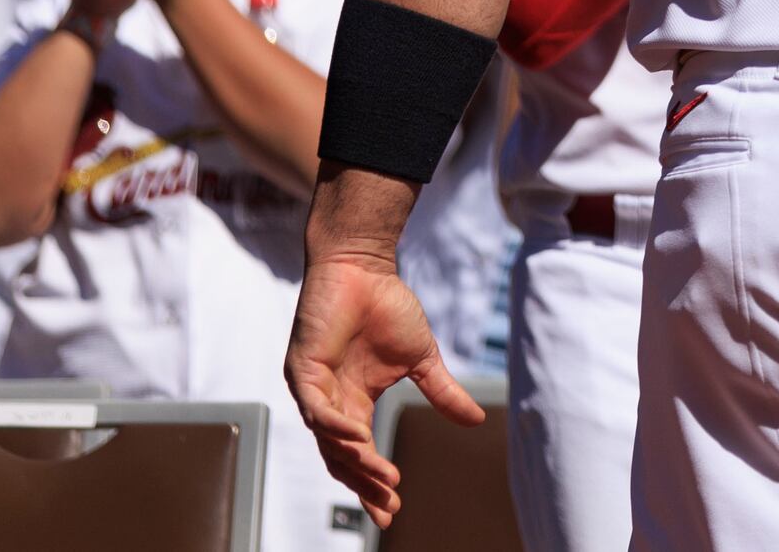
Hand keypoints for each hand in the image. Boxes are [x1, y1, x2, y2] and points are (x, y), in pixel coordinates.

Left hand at [284, 253, 483, 528]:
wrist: (364, 269)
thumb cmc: (387, 308)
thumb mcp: (422, 358)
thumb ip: (442, 392)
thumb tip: (476, 420)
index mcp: (354, 402)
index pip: (361, 454)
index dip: (375, 482)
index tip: (394, 509)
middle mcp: (329, 402)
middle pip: (342, 457)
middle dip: (365, 484)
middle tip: (387, 505)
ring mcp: (313, 388)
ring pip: (329, 440)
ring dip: (355, 461)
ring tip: (384, 478)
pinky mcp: (302, 370)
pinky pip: (316, 408)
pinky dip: (335, 427)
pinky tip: (359, 439)